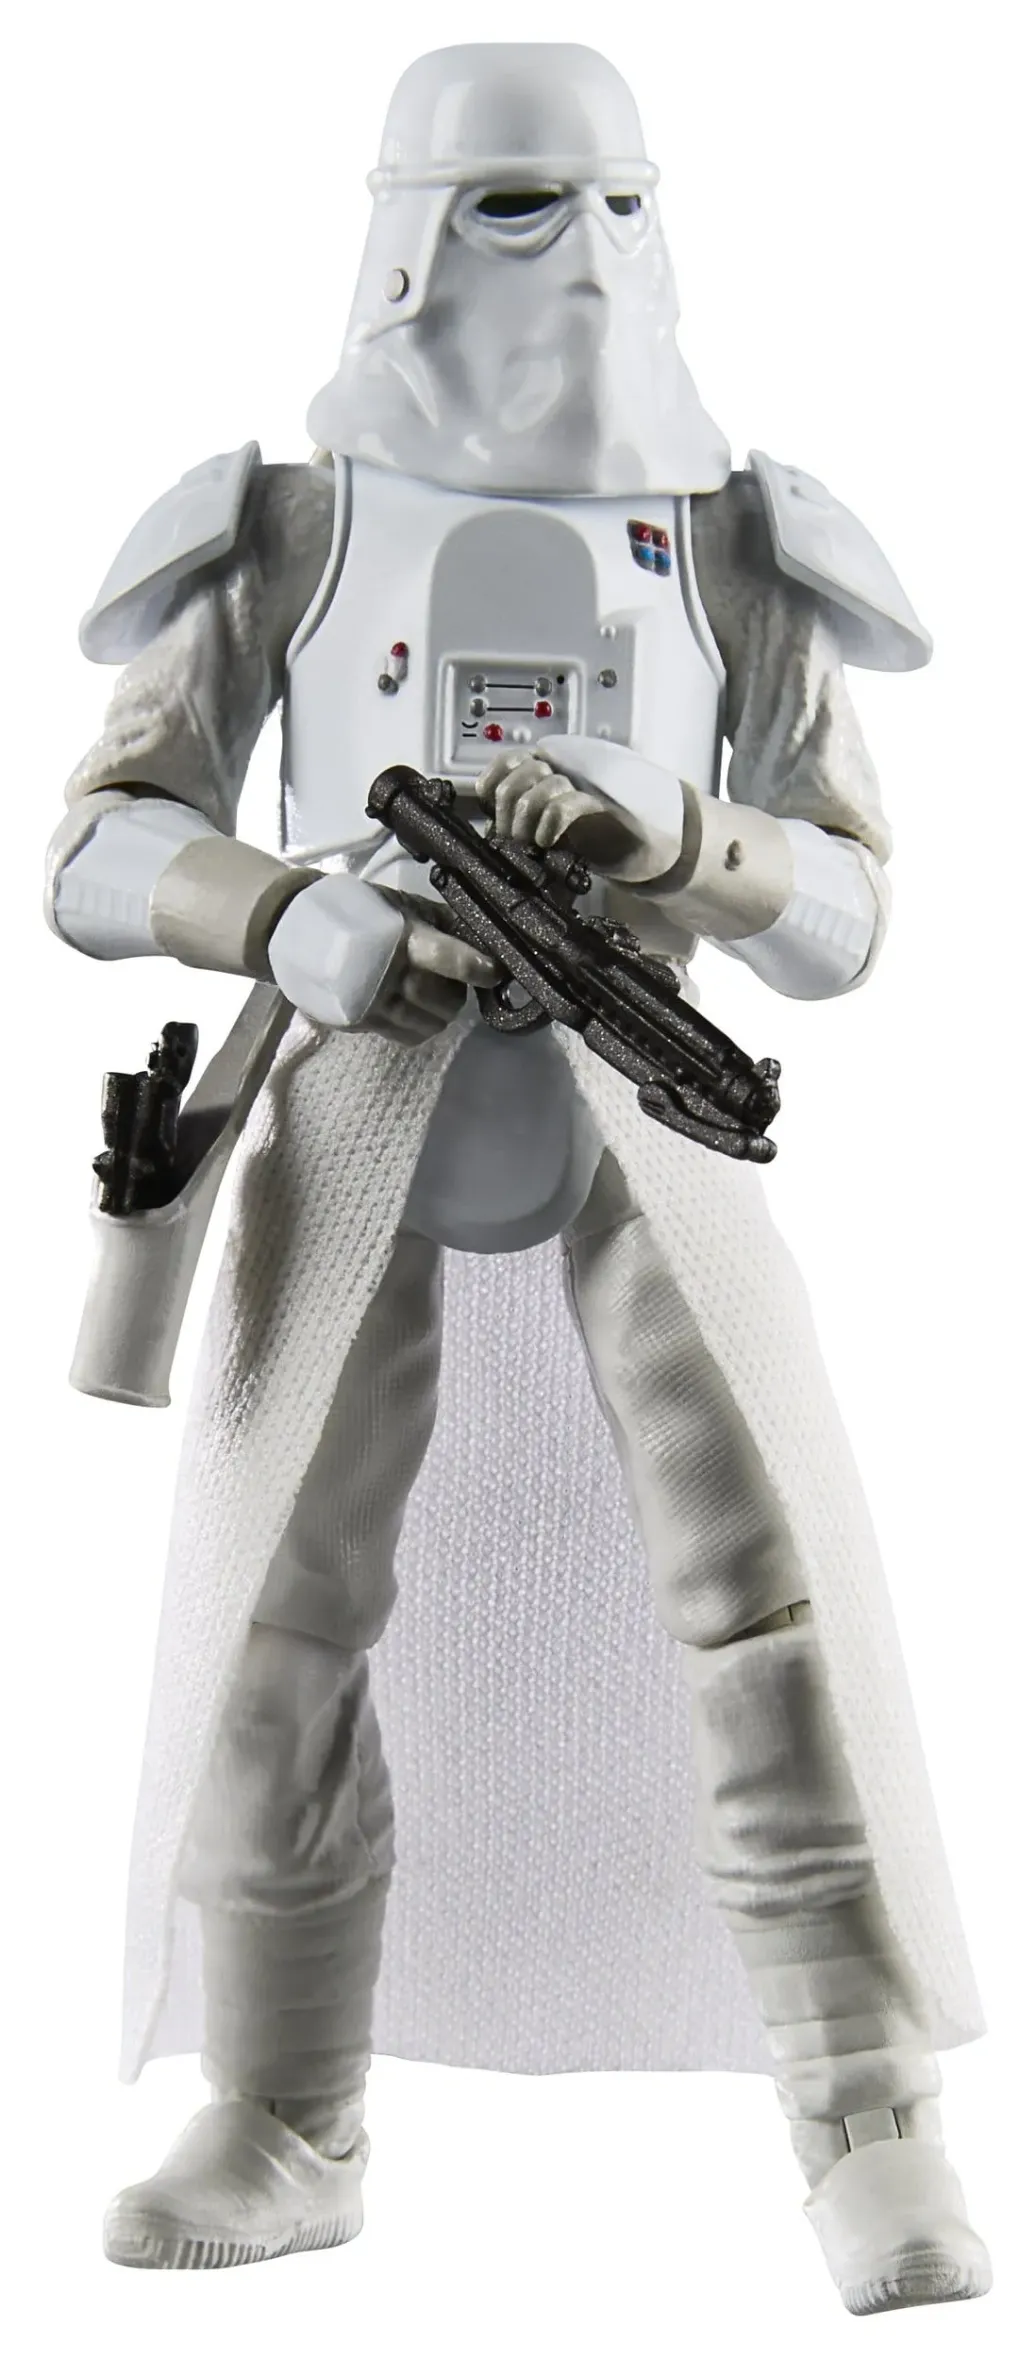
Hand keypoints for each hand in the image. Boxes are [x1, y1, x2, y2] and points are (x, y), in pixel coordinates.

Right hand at [267, 871, 498, 1043]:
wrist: (297, 930)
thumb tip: (479, 933)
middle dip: (457, 994)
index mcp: (402, 939)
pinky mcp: (360, 1023)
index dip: (479, 969)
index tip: (494, 972)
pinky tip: (417, 1013)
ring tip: (435, 997)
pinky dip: (421, 1028)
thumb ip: (437, 920)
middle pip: (443, 1000)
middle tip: (457, 982)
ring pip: (428, 1023)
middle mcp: (390, 975)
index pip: (451, 959)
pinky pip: (406, 1036)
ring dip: (440, 1013)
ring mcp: (373, 1004)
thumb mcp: (399, 903)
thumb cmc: (357, 911)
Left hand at [476, 749, 647, 869]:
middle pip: (519, 773)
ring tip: (531, 844)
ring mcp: (583, 782)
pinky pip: (561, 805)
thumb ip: (523, 817)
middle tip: (513, 839)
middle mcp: (564, 768)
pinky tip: (548, 842)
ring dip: (526, 822)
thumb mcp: (546, 827)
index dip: (493, 781)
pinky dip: (548, 826)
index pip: (508, 759)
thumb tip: (491, 826)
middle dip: (508, 812)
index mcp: (547, 768)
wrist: (639, 849)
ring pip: (539, 786)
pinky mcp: (600, 801)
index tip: (492, 810)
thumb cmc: (591, 839)